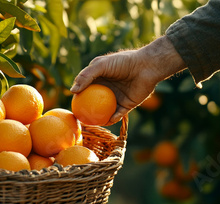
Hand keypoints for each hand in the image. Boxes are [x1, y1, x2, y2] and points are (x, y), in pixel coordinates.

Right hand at [71, 36, 185, 124]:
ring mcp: (116, 98)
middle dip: (87, 112)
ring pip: (105, 112)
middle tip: (80, 118)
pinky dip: (112, 118)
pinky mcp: (127, 105)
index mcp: (99, 79)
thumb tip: (72, 91)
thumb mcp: (101, 65)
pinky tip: (107, 121)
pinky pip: (118, 114)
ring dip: (98, 119)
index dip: (78, 98)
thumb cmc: (123, 62)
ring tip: (91, 124)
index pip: (85, 90)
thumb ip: (86, 76)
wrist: (146, 66)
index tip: (73, 105)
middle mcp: (107, 89)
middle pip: (94, 103)